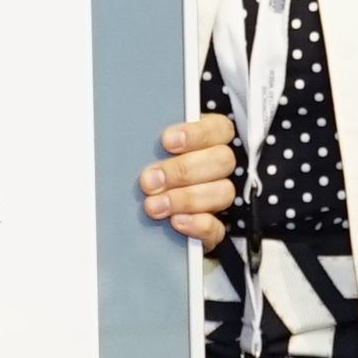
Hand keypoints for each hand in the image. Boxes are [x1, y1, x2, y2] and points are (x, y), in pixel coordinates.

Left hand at [143, 113, 239, 245]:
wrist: (140, 209)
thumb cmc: (147, 167)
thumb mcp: (148, 150)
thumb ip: (150, 144)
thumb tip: (134, 143)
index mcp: (210, 139)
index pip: (220, 129)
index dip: (197, 134)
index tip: (166, 141)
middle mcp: (219, 167)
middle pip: (223, 160)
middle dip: (183, 170)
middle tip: (150, 180)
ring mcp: (219, 198)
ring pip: (223, 192)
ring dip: (186, 199)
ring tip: (153, 206)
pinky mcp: (214, 229)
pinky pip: (218, 228)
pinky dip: (198, 224)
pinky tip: (176, 222)